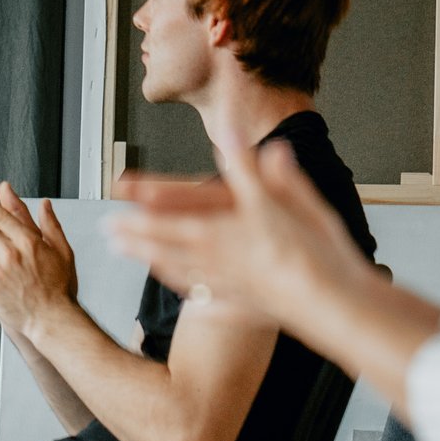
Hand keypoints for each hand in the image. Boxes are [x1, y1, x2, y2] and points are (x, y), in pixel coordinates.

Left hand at [111, 141, 368, 325]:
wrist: (332, 307)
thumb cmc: (314, 254)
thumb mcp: (287, 200)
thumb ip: (252, 169)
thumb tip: (231, 132)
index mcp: (222, 229)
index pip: (172, 211)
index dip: (144, 200)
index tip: (121, 193)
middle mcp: (215, 258)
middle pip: (163, 242)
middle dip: (133, 234)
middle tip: (106, 229)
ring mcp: (225, 283)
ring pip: (174, 266)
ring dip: (146, 257)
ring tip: (124, 251)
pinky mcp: (239, 303)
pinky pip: (198, 291)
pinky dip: (178, 282)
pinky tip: (170, 281)